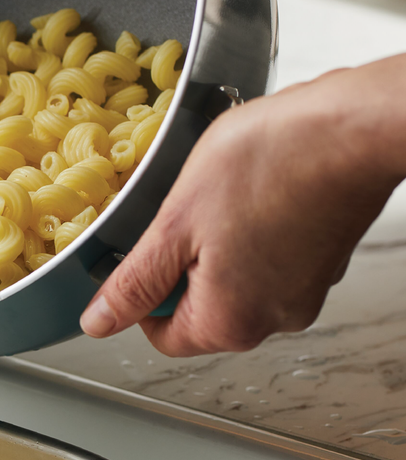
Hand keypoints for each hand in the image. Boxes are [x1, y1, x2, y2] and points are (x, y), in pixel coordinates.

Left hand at [79, 55, 405, 356]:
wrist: (359, 123)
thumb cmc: (275, 162)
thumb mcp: (176, 223)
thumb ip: (135, 282)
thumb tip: (100, 321)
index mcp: (230, 323)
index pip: (162, 336)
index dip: (143, 294)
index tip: (144, 254)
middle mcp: (274, 319)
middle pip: (201, 310)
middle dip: (185, 265)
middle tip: (189, 215)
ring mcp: (306, 290)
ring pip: (236, 280)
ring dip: (220, 243)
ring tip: (228, 197)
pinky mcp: (326, 259)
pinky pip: (272, 255)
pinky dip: (257, 228)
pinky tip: (259, 191)